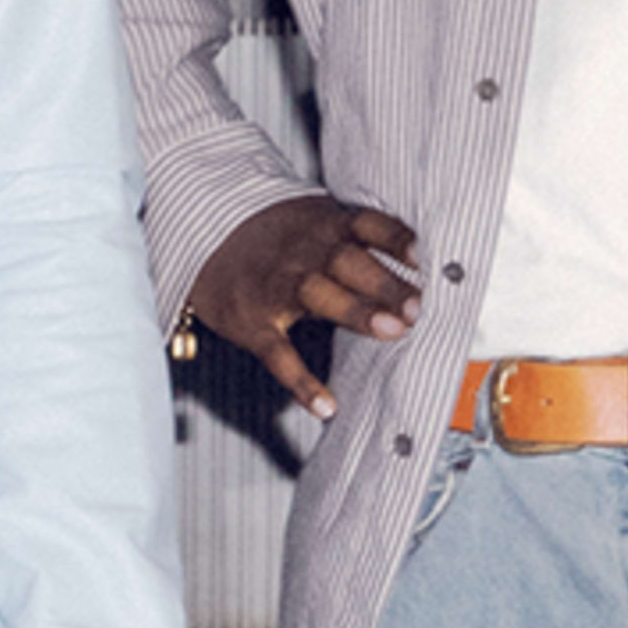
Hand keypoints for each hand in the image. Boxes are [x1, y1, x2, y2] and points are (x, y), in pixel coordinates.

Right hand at [185, 193, 421, 422]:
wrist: (203, 237)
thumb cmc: (279, 238)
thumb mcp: (318, 221)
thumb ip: (362, 240)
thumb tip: (425, 268)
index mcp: (325, 225)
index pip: (366, 225)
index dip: (394, 239)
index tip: (422, 257)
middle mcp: (303, 252)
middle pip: (347, 262)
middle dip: (384, 284)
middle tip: (417, 308)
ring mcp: (275, 286)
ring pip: (318, 294)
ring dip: (356, 311)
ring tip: (393, 332)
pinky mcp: (252, 323)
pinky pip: (277, 354)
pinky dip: (301, 382)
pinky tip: (326, 406)